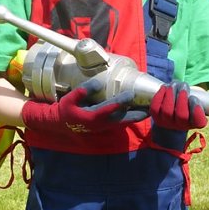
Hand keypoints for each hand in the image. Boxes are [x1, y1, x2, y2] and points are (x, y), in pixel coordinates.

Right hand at [22, 78, 139, 133]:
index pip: (109, 109)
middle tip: (149, 109)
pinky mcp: (104, 126)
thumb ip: (83, 91)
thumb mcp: (69, 99)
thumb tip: (98, 82)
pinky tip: (136, 112)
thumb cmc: (65, 110)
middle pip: (121, 120)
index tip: (130, 94)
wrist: (60, 123)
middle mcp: (100, 124)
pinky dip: (129, 118)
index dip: (120, 102)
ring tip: (147, 111)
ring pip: (122, 122)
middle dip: (135, 114)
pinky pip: (119, 123)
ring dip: (134, 117)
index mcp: (91, 117)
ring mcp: (103, 127)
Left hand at [149, 81, 206, 129]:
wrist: (171, 116)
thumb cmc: (187, 104)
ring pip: (167, 111)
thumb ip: (196, 96)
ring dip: (171, 94)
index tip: (194, 97)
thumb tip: (192, 87)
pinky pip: (155, 108)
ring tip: (173, 85)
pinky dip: (160, 96)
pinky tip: (164, 87)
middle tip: (183, 86)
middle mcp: (181, 126)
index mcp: (195, 123)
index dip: (196, 109)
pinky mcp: (156, 118)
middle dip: (182, 98)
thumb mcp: (195, 101)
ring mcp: (167, 123)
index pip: (199, 121)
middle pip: (182, 115)